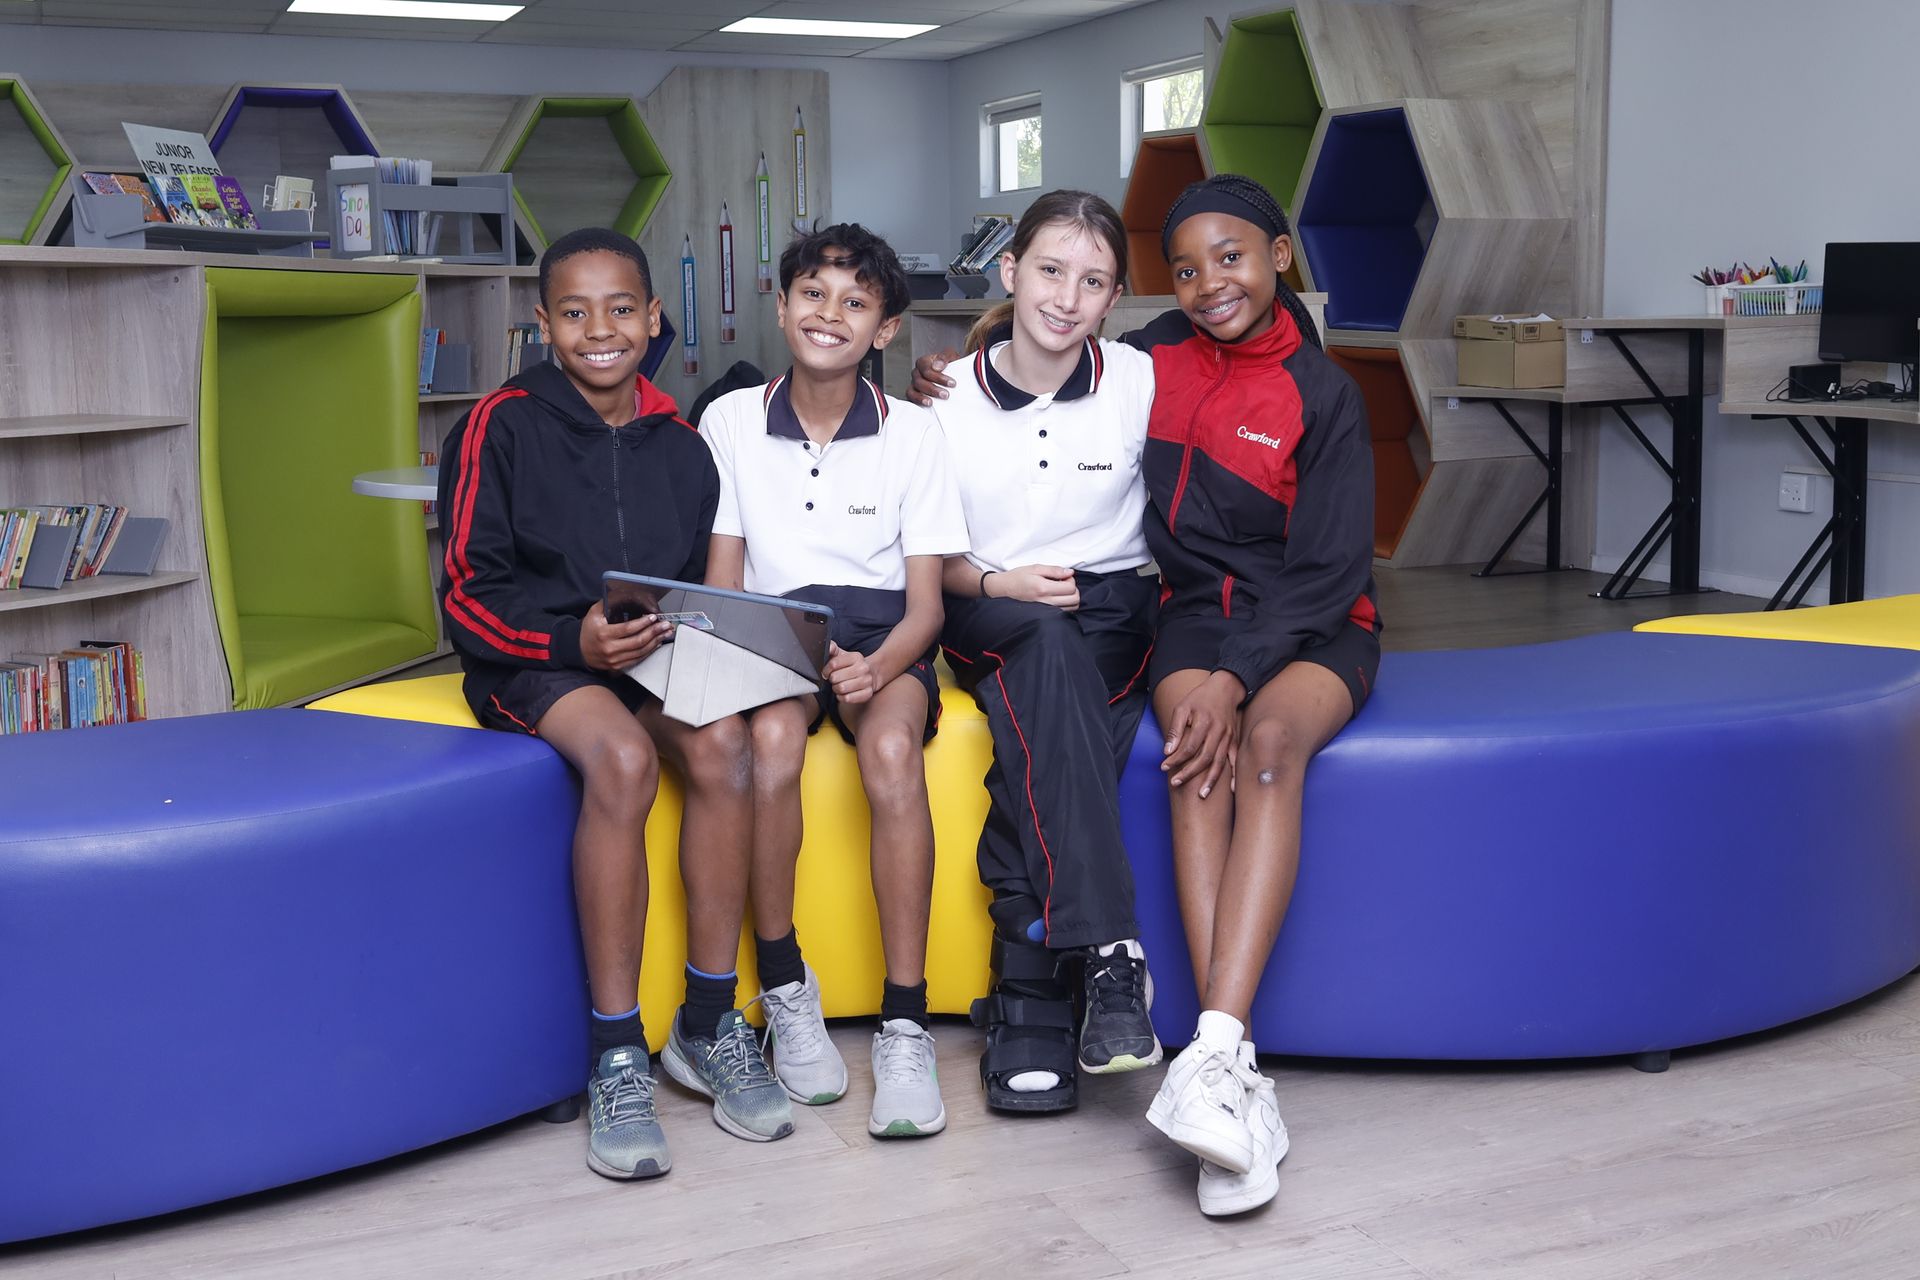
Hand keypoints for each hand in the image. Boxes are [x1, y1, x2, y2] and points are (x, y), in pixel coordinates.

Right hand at [579, 601, 672, 671]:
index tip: (653, 617)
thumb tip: (627, 592)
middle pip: (637, 641)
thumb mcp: (594, 613)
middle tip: (666, 625)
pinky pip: (638, 659)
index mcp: (603, 634)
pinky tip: (657, 643)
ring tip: (665, 633)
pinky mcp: (618, 666)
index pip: (628, 629)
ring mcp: (615, 660)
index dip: (643, 623)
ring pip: (640, 651)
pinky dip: (649, 651)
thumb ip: (609, 602)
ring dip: (656, 641)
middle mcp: (609, 648)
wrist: (580, 650)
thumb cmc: (589, 629)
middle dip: (655, 632)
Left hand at [824, 642, 875, 704]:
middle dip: (831, 680)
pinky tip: (844, 693)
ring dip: (836, 689)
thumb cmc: (851, 666)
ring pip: (841, 688)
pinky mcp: (868, 693)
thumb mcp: (842, 655)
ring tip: (839, 686)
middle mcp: (863, 668)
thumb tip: (829, 646)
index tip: (826, 673)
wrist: (870, 674)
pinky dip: (842, 697)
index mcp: (856, 657)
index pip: (833, 664)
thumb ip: (832, 649)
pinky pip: (848, 698)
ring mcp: (867, 681)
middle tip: (834, 680)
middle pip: (835, 678)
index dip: (825, 670)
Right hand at [907, 349, 959, 406]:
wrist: (954, 374)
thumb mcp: (951, 356)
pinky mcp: (914, 394)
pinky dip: (917, 401)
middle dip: (932, 389)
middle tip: (946, 395)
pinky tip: (927, 405)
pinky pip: (911, 398)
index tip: (952, 383)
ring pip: (912, 391)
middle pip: (919, 381)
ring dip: (922, 397)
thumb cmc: (951, 364)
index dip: (938, 377)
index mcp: (924, 362)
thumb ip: (944, 357)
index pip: (926, 369)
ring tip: (931, 402)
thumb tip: (936, 366)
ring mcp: (914, 384)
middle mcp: (917, 372)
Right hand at [988, 564, 1079, 609]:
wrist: (1003, 589)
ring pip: (1071, 608)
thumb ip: (1054, 570)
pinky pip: (1063, 612)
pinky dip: (1065, 604)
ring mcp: (1046, 610)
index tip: (1063, 577)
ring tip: (1059, 590)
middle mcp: (1046, 601)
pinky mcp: (1045, 614)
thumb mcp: (1035, 568)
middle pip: (1074, 599)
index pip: (1071, 588)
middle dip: (1073, 589)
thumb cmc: (1017, 578)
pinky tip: (1056, 597)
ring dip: (1070, 597)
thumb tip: (1070, 572)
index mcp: (1043, 588)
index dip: (1070, 580)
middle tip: (1063, 583)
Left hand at [1161, 671, 1244, 798]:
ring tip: (1202, 795)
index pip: (1189, 746)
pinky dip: (1235, 775)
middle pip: (1204, 758)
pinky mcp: (1234, 741)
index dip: (1176, 759)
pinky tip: (1233, 790)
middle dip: (1190, 773)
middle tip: (1176, 783)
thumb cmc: (1200, 698)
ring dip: (1211, 780)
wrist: (1225, 689)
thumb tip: (1167, 751)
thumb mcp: (1183, 707)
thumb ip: (1175, 728)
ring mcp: (1228, 737)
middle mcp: (1218, 732)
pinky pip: (1235, 761)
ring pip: (1220, 762)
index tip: (1163, 767)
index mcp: (1204, 723)